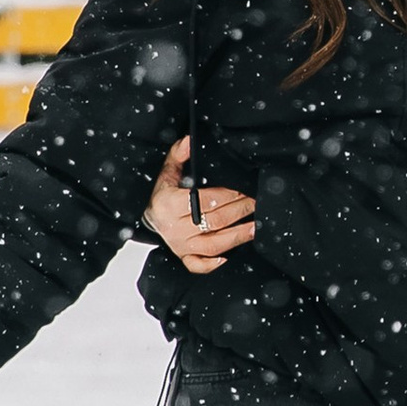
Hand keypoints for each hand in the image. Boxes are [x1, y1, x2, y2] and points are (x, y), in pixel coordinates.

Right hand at [147, 135, 256, 275]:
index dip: (227, 196)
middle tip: (255, 204)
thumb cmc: (163, 195)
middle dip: (239, 212)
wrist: (150, 220)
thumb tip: (189, 140)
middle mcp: (175, 227)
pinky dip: (211, 264)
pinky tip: (227, 258)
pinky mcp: (183, 257)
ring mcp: (180, 245)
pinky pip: (197, 265)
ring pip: (212, 245)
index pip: (204, 200)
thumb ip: (178, 156)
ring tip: (255, 228)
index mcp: (169, 204)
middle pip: (213, 221)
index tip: (244, 192)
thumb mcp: (167, 174)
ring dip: (236, 237)